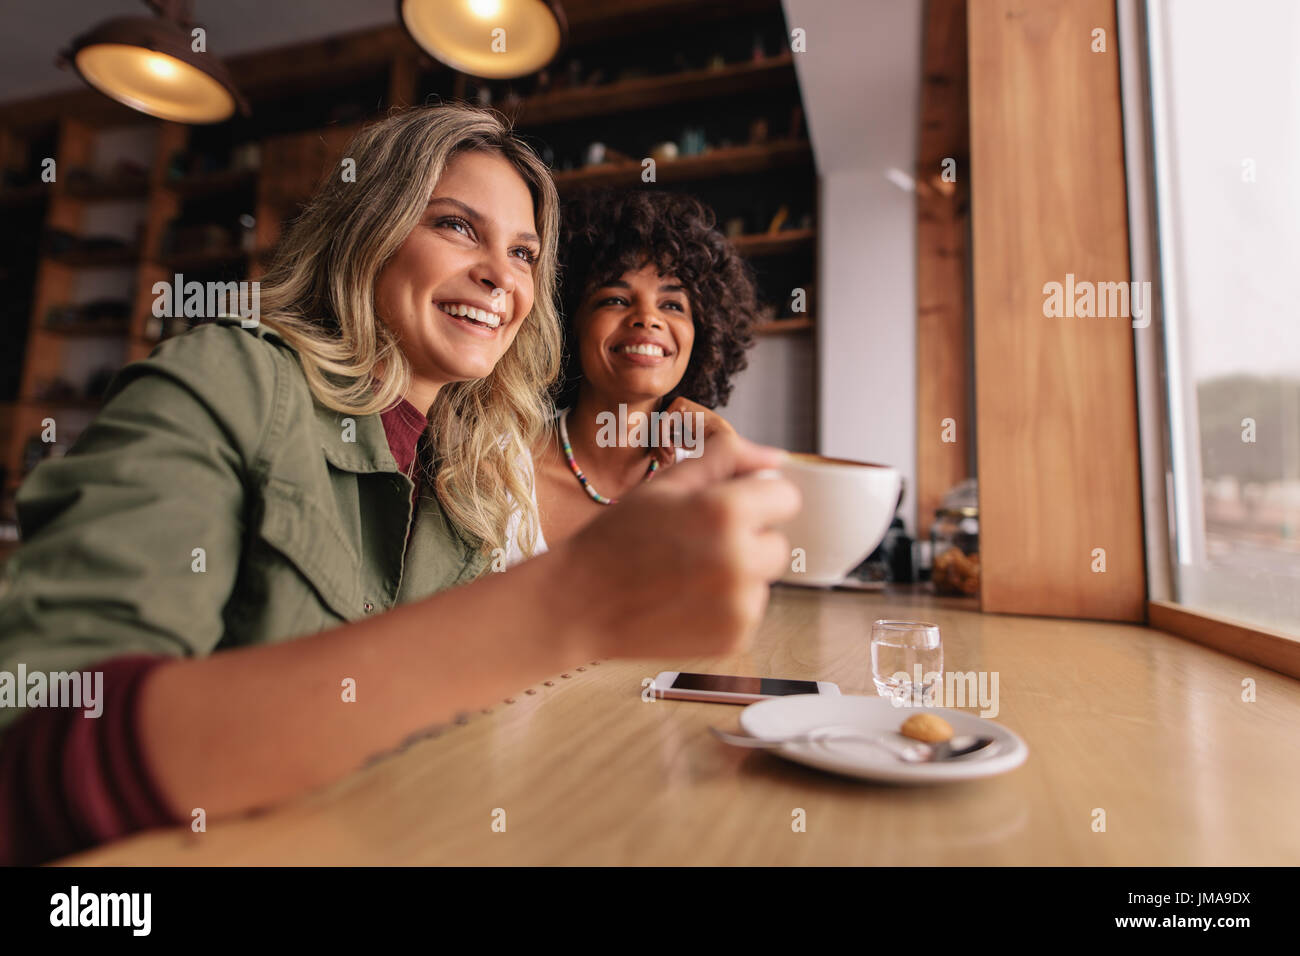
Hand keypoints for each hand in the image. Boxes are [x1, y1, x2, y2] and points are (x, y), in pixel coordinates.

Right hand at [552, 431, 800, 659]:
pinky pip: (749, 610)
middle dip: (748, 539)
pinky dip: (726, 606)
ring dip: (738, 574)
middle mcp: (741, 560)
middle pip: (778, 542)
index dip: (756, 498)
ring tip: (686, 574)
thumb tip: (776, 457)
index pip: (786, 497)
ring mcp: (740, 605)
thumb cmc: (619, 537)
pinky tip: (685, 600)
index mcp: (727, 511)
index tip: (727, 507)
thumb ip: (727, 458)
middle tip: (697, 543)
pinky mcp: (735, 638)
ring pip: (763, 579)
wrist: (581, 603)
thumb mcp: (668, 483)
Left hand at [650, 396, 735, 468]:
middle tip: (663, 462)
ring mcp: (678, 404)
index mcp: (678, 417)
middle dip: (657, 448)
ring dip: (660, 445)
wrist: (722, 439)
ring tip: (670, 458)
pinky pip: (663, 422)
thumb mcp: (682, 444)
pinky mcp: (680, 403)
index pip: (660, 431)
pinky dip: (663, 438)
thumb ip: (667, 444)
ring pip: (658, 426)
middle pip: (657, 428)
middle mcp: (676, 408)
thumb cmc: (705, 444)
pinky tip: (672, 449)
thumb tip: (651, 455)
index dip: (657, 447)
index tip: (659, 462)